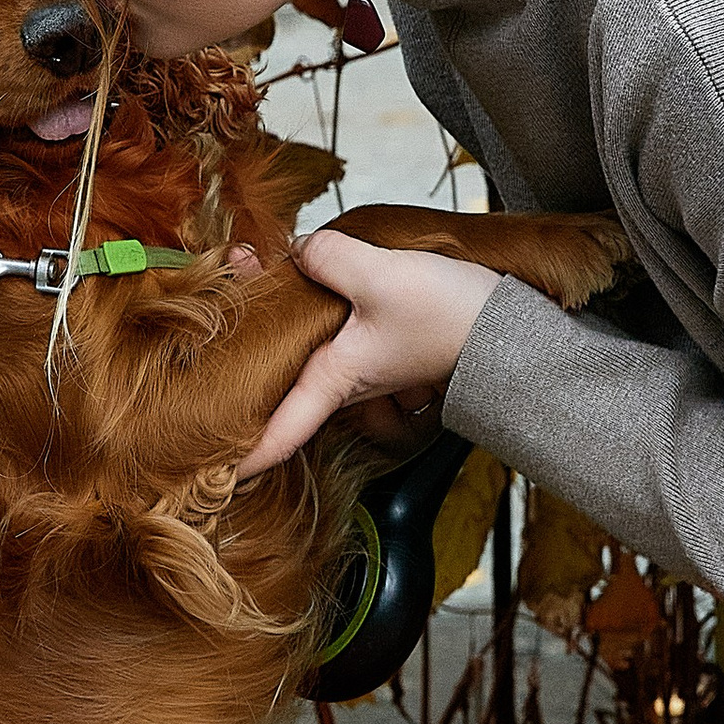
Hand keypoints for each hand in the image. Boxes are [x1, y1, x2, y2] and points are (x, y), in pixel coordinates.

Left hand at [238, 228, 500, 474]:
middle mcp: (346, 379)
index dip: (243, 456)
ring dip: (273, 308)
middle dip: (240, 345)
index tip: (212, 472)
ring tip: (247, 262)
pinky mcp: (383, 338)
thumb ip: (331, 258)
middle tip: (214, 297)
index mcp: (335, 379)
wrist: (511, 329)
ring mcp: (365, 361)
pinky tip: (304, 264)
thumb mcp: (382, 279)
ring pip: (304, 344)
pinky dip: (309, 296)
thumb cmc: (450, 320)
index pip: (279, 433)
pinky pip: (331, 324)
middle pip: (280, 376)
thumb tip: (299, 251)